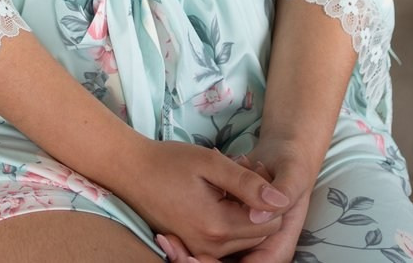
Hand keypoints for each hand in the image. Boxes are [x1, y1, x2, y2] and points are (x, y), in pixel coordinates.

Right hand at [118, 138, 290, 261]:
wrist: (131, 171)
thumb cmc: (170, 161)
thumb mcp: (211, 163)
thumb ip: (247, 184)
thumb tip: (281, 201)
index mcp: (217, 226)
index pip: (268, 223)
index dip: (268, 195)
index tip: (253, 168)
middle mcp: (211, 247)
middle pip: (258, 233)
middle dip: (259, 204)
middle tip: (243, 170)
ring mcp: (201, 250)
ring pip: (244, 238)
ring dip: (246, 211)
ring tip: (231, 179)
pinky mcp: (194, 247)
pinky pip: (226, 240)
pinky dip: (231, 219)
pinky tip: (220, 193)